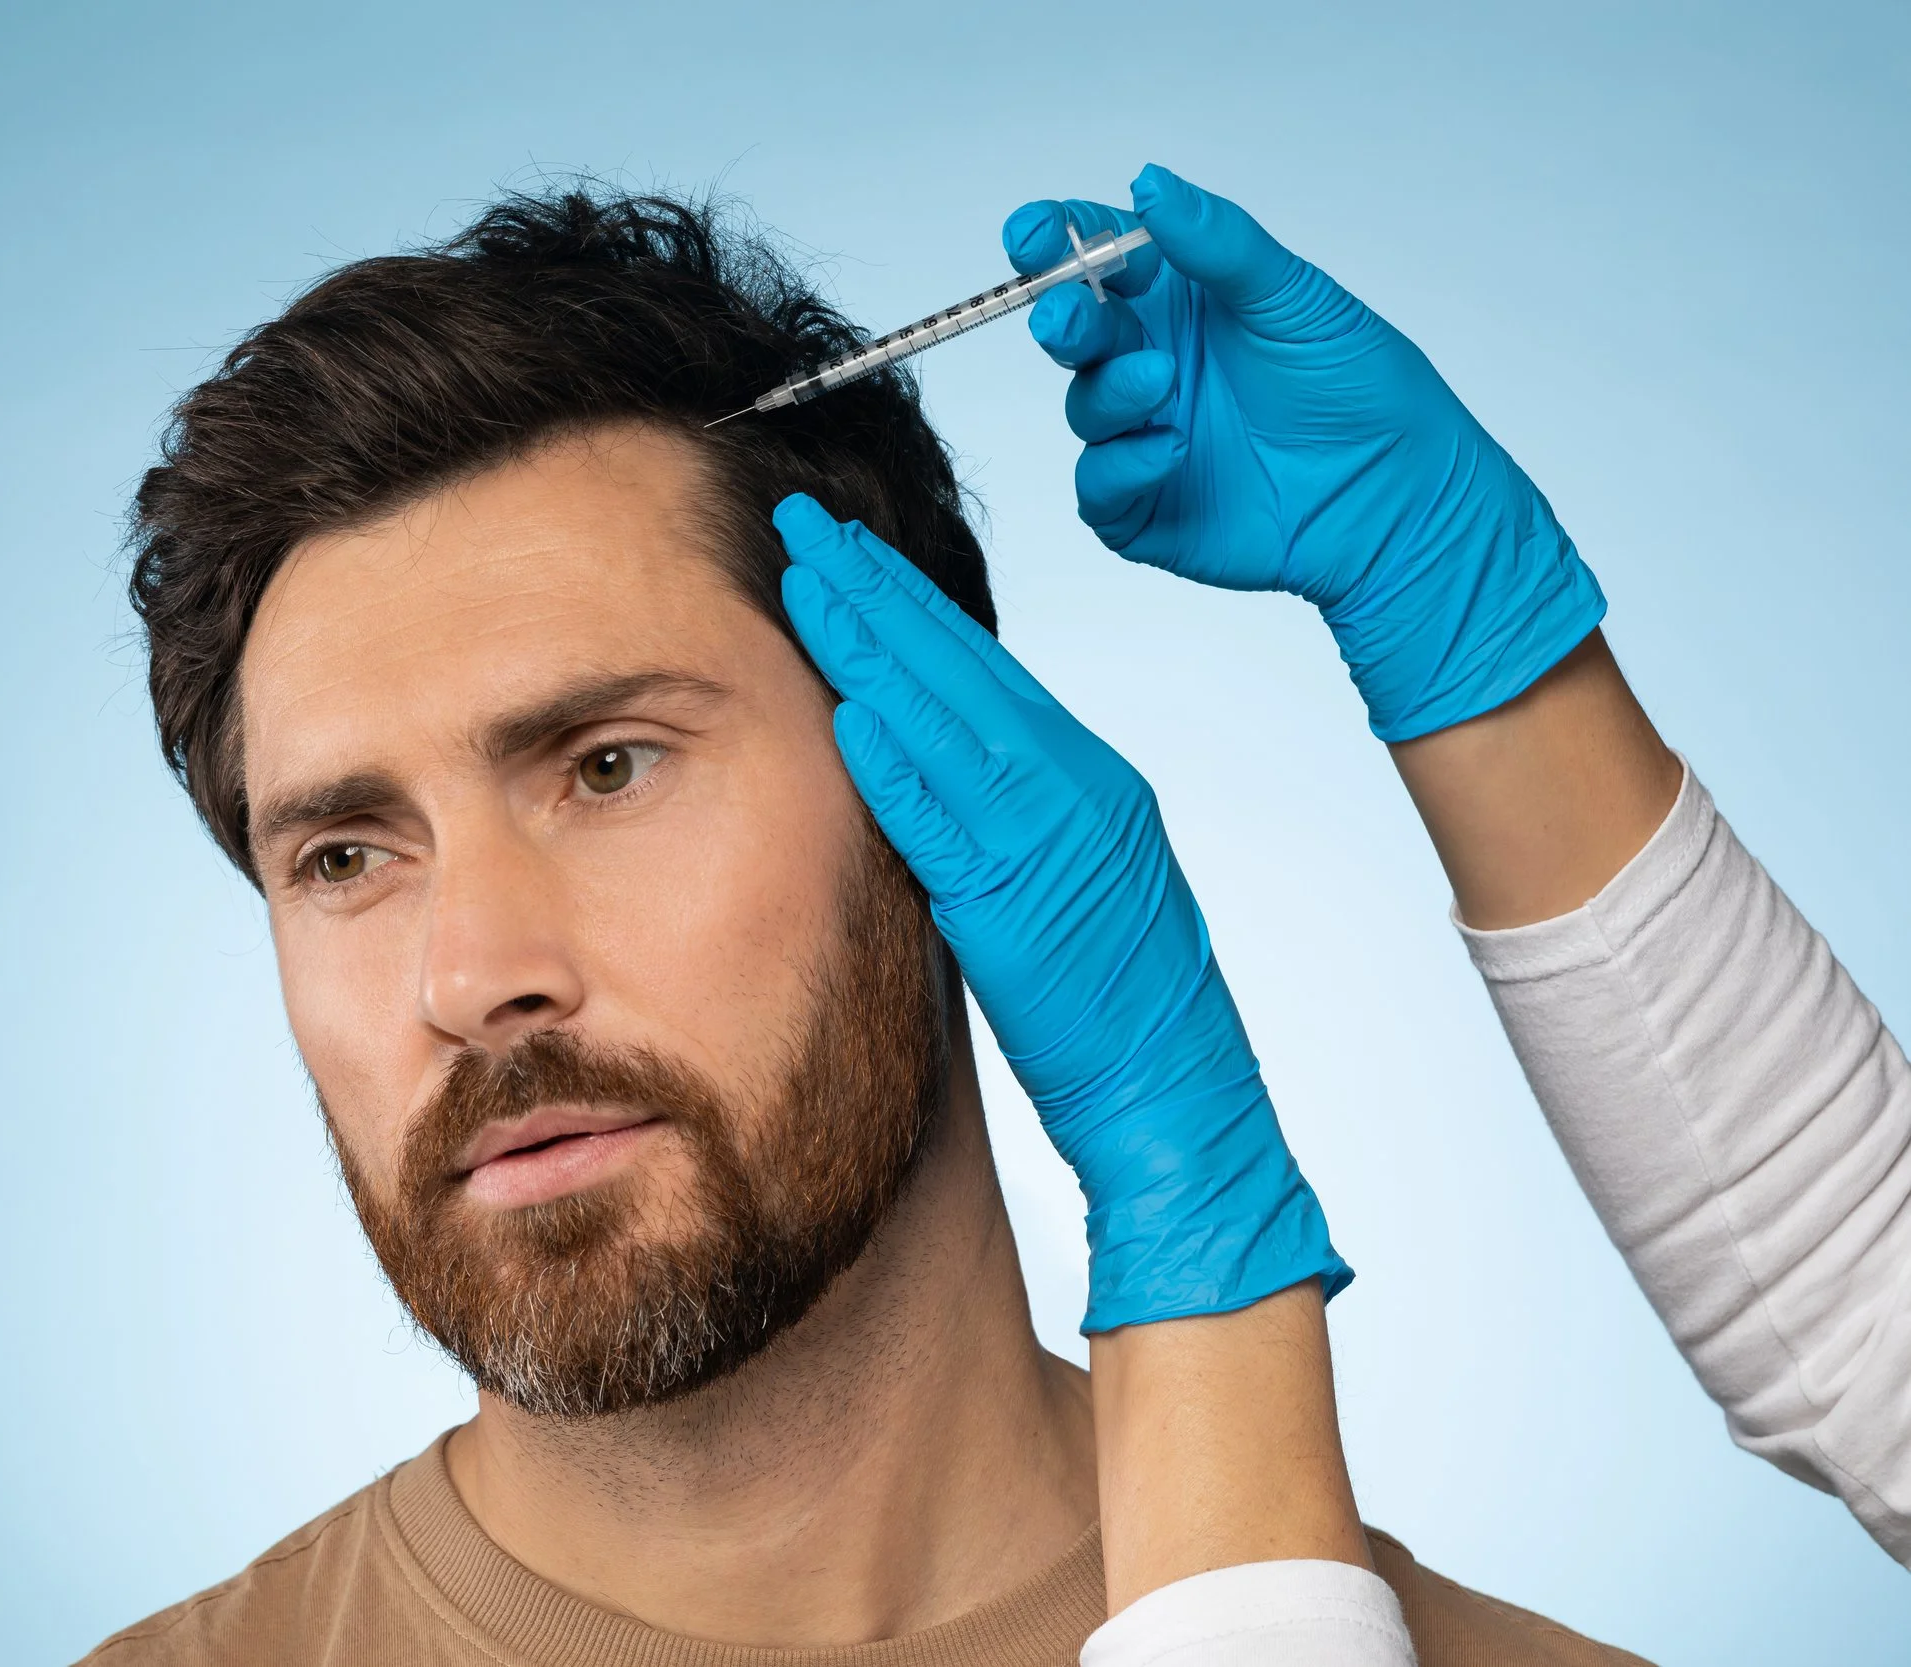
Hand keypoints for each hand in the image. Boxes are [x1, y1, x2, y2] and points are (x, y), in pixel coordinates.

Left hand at [774, 493, 1348, 1330]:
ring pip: (950, 724)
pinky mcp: (1024, 907)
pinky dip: (904, 767)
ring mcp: (1055, 844)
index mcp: (1088, 779)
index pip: (983, 667)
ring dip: (873, 650)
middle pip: (960, 669)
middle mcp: (1077, 791)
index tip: (846, 549)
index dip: (908, 602)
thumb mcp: (1067, 881)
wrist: (1180, 1097)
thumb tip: (924, 763)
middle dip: (877, 591)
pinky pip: (954, 825)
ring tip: (807, 583)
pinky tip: (853, 714)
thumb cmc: (1118, 1007)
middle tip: (805, 524)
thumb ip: (1006, 817)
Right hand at [1005, 165, 1604, 741]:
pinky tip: (1172, 451)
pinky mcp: (1143, 508)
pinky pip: (1099, 485)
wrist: (1399, 497)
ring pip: (1085, 407)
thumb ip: (1219, 244)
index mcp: (1179, 300)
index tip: (1033, 234)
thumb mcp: (1294, 297)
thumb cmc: (1359, 389)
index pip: (1095, 257)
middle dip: (1061, 318)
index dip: (1054, 241)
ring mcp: (1142, 436)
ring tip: (1162, 387)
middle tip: (1069, 316)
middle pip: (1073, 330)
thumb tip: (1150, 184)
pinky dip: (1122, 466)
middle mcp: (1150, 362)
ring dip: (1112, 392)